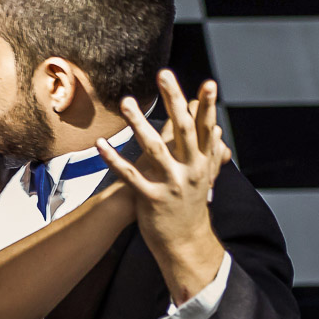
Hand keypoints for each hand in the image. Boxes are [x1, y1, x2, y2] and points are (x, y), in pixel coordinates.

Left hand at [97, 71, 230, 303]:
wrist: (185, 243)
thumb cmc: (192, 206)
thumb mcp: (206, 178)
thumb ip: (210, 153)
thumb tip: (217, 130)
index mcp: (203, 163)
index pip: (206, 128)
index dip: (208, 106)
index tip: (209, 83)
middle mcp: (191, 170)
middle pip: (183, 129)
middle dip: (174, 100)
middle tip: (164, 75)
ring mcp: (172, 184)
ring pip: (154, 149)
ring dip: (139, 124)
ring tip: (126, 101)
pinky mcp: (151, 198)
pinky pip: (130, 175)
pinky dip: (114, 159)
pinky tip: (102, 144)